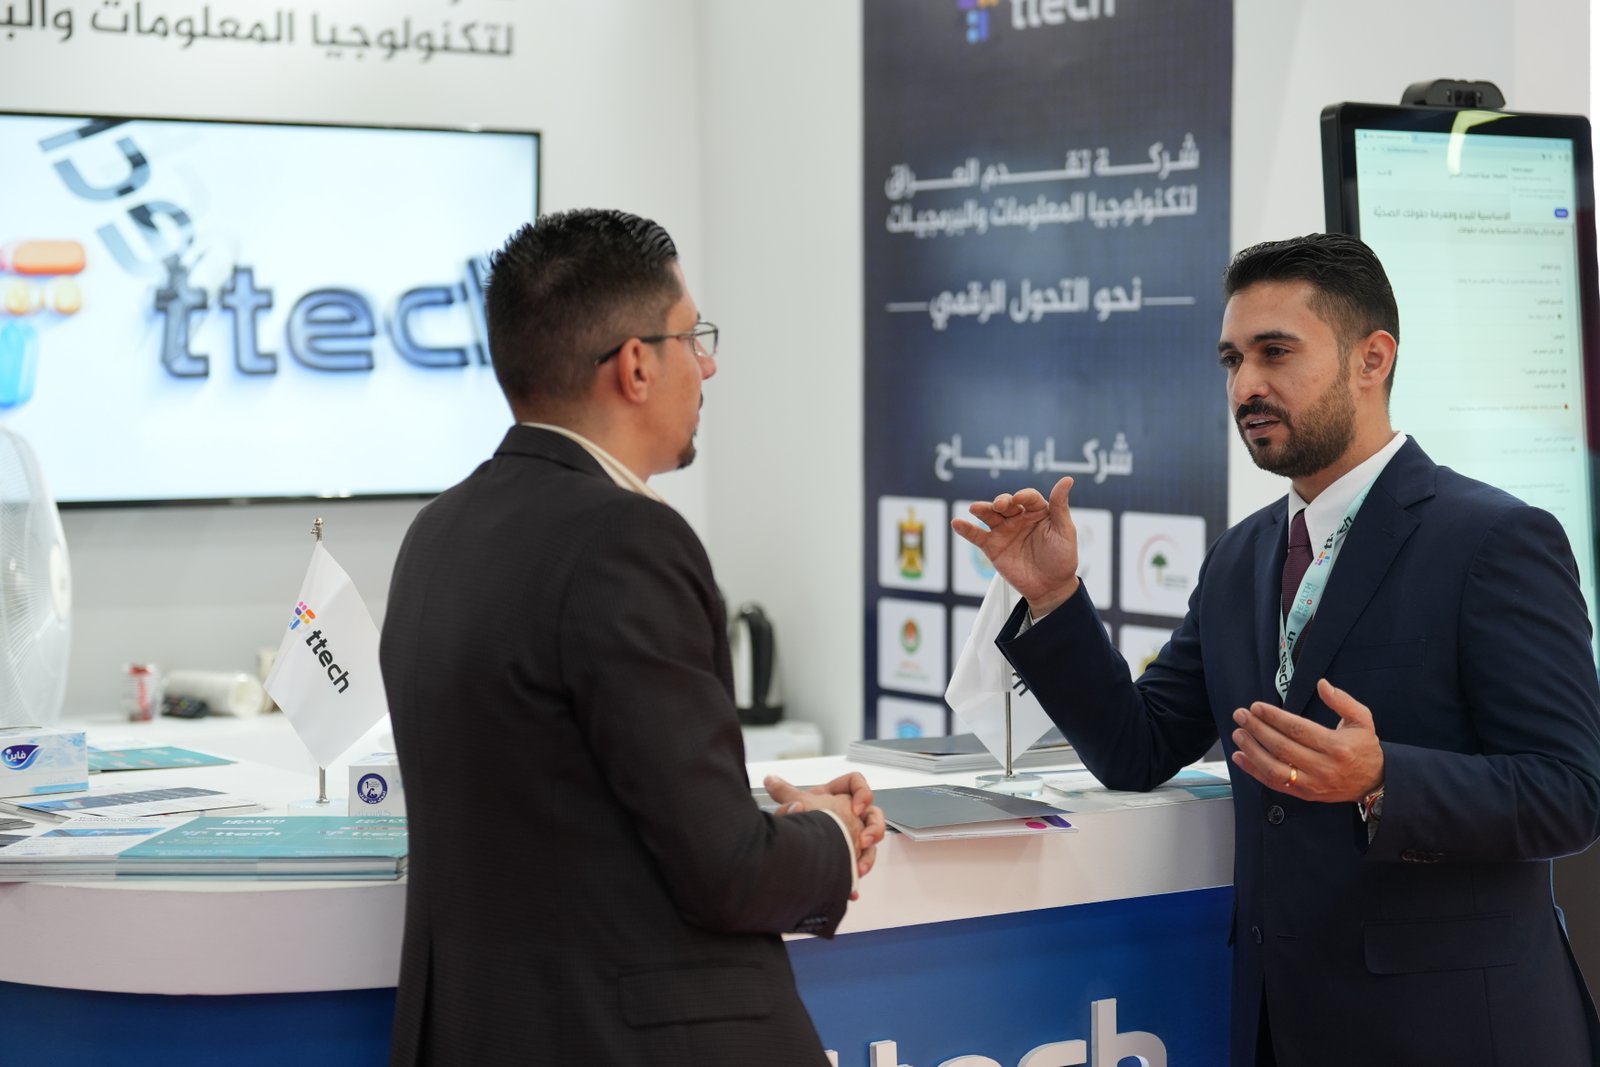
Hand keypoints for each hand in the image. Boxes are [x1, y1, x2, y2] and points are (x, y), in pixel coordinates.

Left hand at [765, 774, 886, 896]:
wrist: (803, 852)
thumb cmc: (805, 822)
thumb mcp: (795, 804)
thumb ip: (784, 792)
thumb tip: (770, 780)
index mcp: (838, 796)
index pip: (857, 784)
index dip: (862, 793)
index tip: (856, 807)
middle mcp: (849, 814)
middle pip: (874, 815)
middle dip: (873, 828)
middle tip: (864, 839)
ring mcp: (854, 833)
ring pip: (873, 839)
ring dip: (869, 853)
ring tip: (860, 863)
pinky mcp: (853, 853)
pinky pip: (863, 860)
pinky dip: (858, 870)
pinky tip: (854, 880)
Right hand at [951, 476, 1080, 615]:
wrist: (1050, 587)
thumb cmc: (1062, 558)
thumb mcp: (1065, 531)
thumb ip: (1060, 506)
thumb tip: (1067, 480)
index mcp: (1038, 512)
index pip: (1028, 498)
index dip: (1024, 496)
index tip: (1019, 499)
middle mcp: (1019, 518)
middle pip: (1006, 504)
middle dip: (1001, 501)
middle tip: (999, 505)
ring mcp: (1004, 532)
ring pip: (989, 516)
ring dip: (982, 509)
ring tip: (975, 508)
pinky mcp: (993, 547)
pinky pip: (977, 535)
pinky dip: (966, 529)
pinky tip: (958, 523)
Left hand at [1229, 678, 1383, 802]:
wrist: (1375, 782)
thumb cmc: (1364, 747)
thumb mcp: (1362, 719)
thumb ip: (1342, 701)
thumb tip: (1321, 684)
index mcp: (1337, 746)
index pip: (1297, 730)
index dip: (1274, 718)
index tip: (1256, 707)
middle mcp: (1323, 767)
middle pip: (1282, 747)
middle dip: (1257, 730)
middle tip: (1240, 715)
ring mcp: (1313, 784)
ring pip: (1274, 769)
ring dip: (1252, 751)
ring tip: (1238, 734)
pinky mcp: (1305, 794)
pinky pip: (1274, 784)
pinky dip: (1254, 771)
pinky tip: (1239, 757)